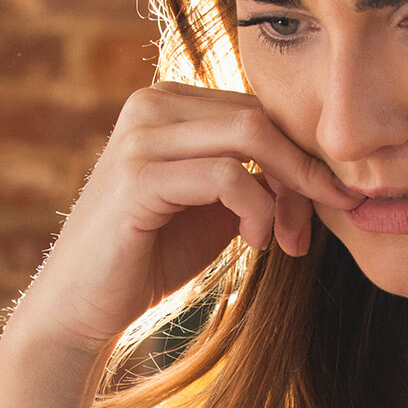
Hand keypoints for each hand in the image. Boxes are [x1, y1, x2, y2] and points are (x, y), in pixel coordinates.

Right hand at [9, 82, 362, 351]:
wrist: (82, 306)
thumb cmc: (152, 255)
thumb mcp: (217, 205)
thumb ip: (258, 174)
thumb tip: (321, 166)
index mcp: (170, 101)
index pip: (260, 107)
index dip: (301, 154)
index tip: (325, 204)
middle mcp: (152, 103)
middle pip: (261, 116)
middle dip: (303, 171)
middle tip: (314, 225)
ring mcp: (140, 136)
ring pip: (251, 136)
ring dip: (286, 193)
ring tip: (284, 239)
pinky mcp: (137, 177)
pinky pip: (226, 176)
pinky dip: (256, 209)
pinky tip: (256, 243)